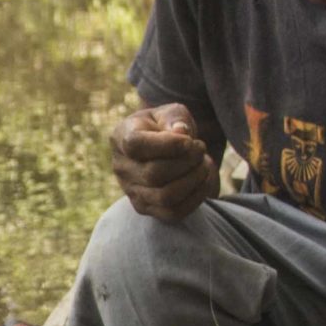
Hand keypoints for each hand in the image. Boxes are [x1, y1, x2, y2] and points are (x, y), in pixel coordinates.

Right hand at [110, 102, 215, 220]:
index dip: (167, 145)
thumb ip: (175, 118)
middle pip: (154, 174)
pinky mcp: (145, 208)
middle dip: (186, 162)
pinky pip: (173, 212)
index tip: (189, 140)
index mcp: (121, 137)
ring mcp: (131, 191)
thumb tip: (181, 133)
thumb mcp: (169, 112)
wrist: (159, 148)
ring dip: (193, 180)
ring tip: (204, 164)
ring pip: (165, 197)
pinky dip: (196, 197)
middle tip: (201, 149)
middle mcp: (121, 167)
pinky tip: (204, 180)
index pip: (136, 145)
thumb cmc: (164, 126)